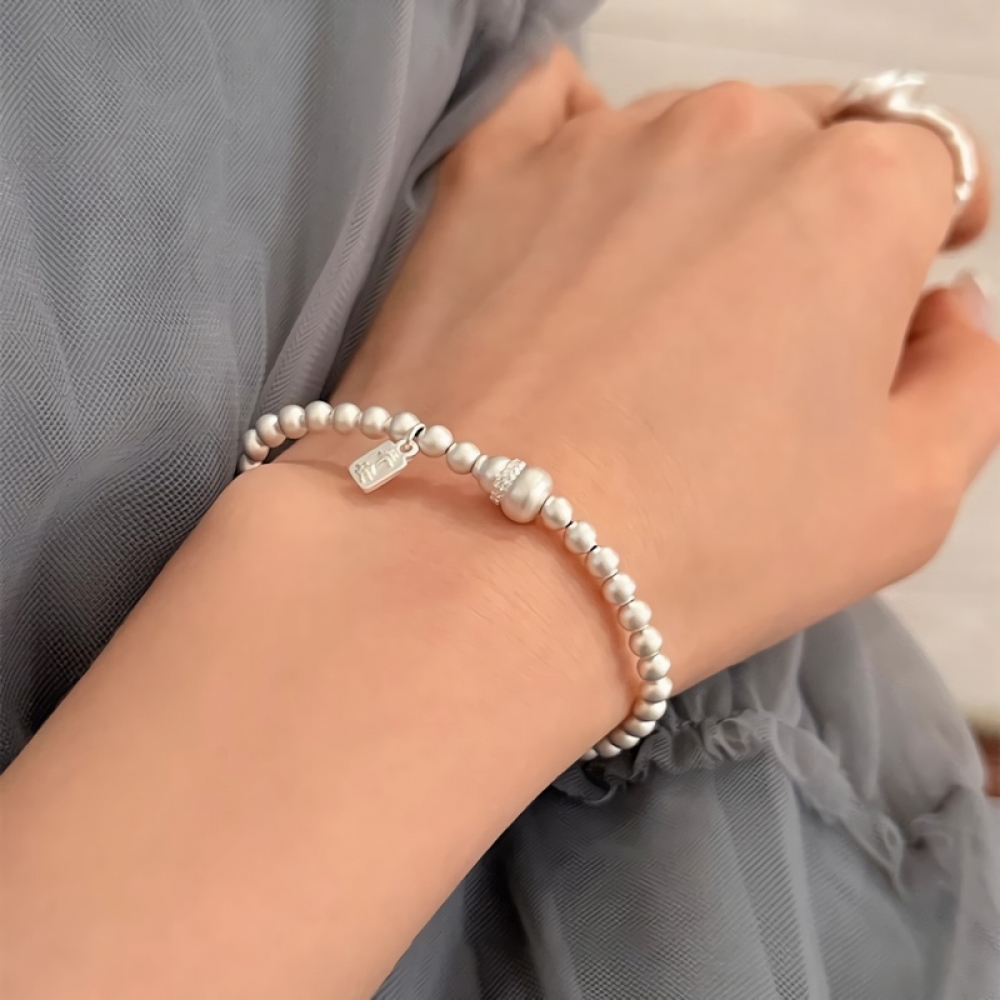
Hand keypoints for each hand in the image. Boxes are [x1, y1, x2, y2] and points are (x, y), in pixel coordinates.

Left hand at [323, 49, 998, 687]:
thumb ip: (965, 379)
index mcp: (856, 197)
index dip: (927, 217)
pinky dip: (579, 141)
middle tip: (773, 322)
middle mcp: (730, 134)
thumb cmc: (698, 548)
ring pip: (685, 134)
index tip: (911, 260)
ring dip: (696, 197)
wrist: (481, 565)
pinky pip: (552, 107)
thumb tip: (945, 311)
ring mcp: (597, 143)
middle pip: (807, 138)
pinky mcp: (487, 174)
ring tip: (656, 314)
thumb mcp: (903, 500)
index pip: (927, 160)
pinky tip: (579, 206)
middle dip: (816, 212)